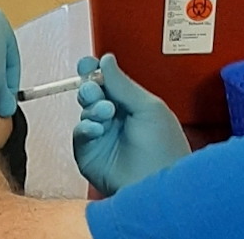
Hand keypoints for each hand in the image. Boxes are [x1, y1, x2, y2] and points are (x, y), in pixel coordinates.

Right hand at [72, 54, 190, 196]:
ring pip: (84, 111)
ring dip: (92, 108)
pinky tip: (98, 129)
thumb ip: (123, 83)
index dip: (95, 71)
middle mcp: (115, 120)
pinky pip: (79, 134)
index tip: (88, 64)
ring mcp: (101, 137)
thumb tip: (105, 59)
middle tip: (95, 90)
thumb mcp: (148, 107)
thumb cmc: (164, 147)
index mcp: (131, 106)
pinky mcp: (89, 155)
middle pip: (91, 94)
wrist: (158, 184)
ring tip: (107, 114)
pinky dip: (86, 127)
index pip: (108, 83)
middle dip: (90, 87)